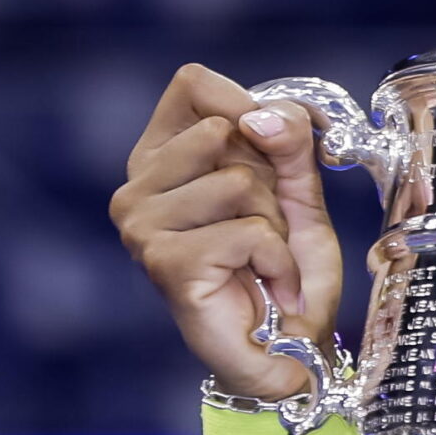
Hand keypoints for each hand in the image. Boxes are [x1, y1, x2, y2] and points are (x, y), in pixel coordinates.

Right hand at [109, 63, 344, 399]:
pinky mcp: (164, 262)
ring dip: (274, 226)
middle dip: (269, 181)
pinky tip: (266, 286)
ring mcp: (142, 225)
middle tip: (265, 229)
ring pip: (239, 182)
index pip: (192, 83)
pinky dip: (278, 261)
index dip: (246, 104)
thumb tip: (261, 117)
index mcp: (162, 157)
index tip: (272, 151)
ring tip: (261, 261)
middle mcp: (138, 187)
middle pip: (225, 131)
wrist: (287, 351)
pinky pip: (250, 232)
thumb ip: (288, 141)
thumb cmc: (284, 271)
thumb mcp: (297, 191)